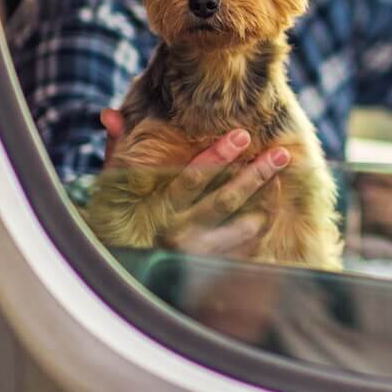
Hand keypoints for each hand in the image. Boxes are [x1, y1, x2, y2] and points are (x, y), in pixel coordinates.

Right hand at [100, 110, 290, 258]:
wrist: (121, 277)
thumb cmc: (116, 222)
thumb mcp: (112, 189)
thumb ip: (118, 151)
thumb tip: (109, 113)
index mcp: (159, 209)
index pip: (192, 179)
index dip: (218, 156)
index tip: (243, 135)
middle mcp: (179, 234)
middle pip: (224, 201)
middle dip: (255, 175)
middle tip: (281, 153)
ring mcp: (198, 254)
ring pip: (241, 225)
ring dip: (264, 199)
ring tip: (282, 175)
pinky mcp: (212, 268)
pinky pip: (246, 247)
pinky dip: (262, 224)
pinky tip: (273, 203)